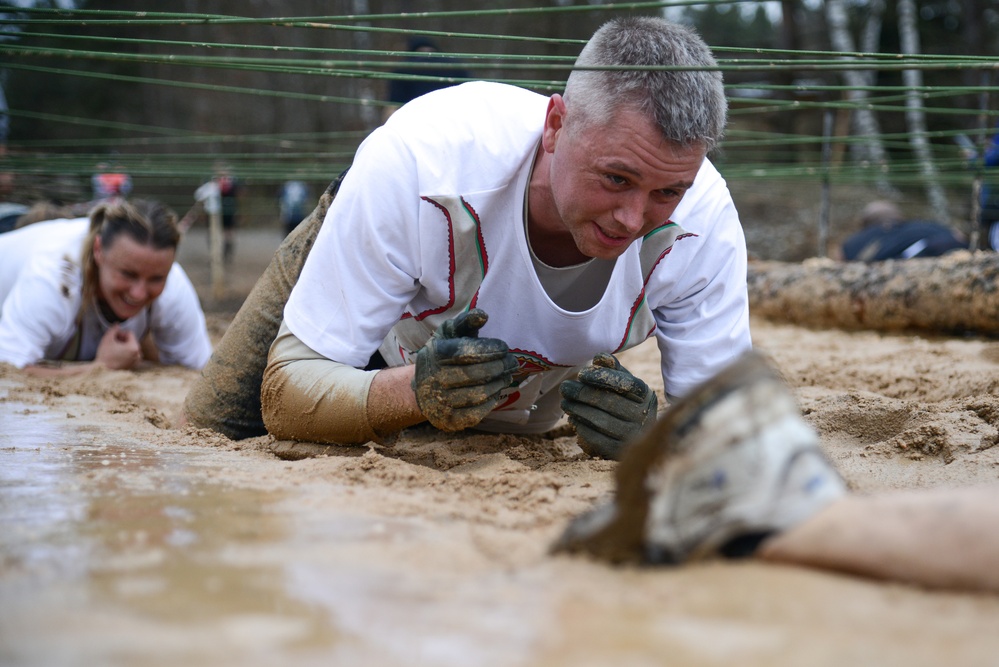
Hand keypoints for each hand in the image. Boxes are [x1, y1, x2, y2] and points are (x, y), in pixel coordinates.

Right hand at [94, 324, 141, 369]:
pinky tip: (116, 355)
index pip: (129, 333)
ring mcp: (137, 361)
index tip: (113, 338)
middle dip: (122, 340)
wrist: (102, 371)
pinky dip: (125, 353)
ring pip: (131, 347)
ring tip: (114, 349)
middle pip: (131, 340)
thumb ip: (114, 329)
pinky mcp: (133, 365)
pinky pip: (131, 354)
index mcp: (134, 347)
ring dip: (124, 346)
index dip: (120, 333)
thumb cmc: (105, 355)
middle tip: (112, 343)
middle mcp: (138, 354)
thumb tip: (117, 324)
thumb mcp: (107, 339)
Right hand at [413, 309, 517, 430]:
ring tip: (507, 375)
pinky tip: (496, 390)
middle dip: (500, 366)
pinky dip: (491, 401)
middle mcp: (434, 379)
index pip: (466, 352)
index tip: (504, 347)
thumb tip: (484, 316)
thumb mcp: (449, 334)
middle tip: (513, 362)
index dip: (490, 349)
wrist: (422, 389)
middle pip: (475, 374)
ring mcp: (440, 402)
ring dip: (499, 383)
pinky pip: (477, 412)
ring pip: (478, 394)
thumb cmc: (442, 355)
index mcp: (434, 354)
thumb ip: (466, 321)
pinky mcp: (448, 420)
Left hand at [560, 353, 657, 459]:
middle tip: (565, 388)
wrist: (638, 434)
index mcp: (645, 395)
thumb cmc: (626, 401)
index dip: (603, 377)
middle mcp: (643, 416)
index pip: (626, 384)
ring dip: (578, 410)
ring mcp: (632, 436)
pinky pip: (597, 439)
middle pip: (610, 403)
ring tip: (565, 402)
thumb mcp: (624, 384)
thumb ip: (613, 369)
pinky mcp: (619, 451)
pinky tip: (573, 418)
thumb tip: (600, 357)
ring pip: (602, 422)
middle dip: (583, 394)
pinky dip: (582, 428)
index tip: (582, 373)